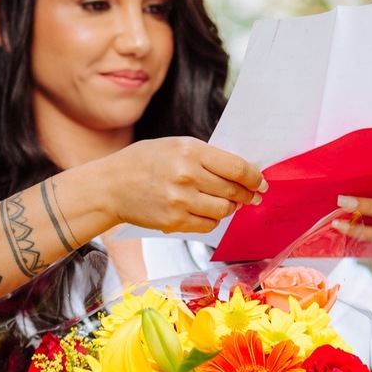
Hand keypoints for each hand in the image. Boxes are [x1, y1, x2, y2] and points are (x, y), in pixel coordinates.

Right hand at [104, 137, 266, 233]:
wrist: (111, 185)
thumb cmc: (143, 162)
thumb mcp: (175, 146)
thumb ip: (206, 158)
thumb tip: (241, 173)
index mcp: (189, 150)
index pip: (237, 167)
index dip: (254, 177)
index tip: (260, 182)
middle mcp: (186, 175)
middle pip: (233, 190)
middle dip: (246, 194)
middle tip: (250, 195)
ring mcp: (180, 200)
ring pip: (224, 210)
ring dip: (230, 208)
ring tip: (226, 203)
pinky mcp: (174, 221)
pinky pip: (208, 225)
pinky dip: (213, 220)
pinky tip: (206, 211)